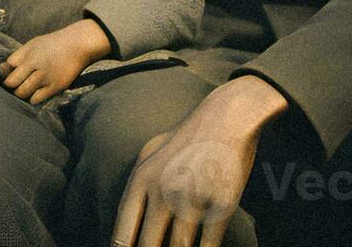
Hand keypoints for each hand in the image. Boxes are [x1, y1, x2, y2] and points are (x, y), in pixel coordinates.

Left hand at [0, 18, 111, 104]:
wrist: (78, 44)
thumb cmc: (53, 44)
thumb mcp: (33, 44)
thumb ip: (18, 56)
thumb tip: (2, 70)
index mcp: (27, 52)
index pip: (7, 67)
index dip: (7, 72)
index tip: (12, 74)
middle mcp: (34, 64)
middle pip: (11, 82)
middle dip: (11, 85)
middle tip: (17, 85)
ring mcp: (44, 76)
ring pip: (22, 93)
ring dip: (21, 93)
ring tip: (26, 90)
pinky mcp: (55, 86)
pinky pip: (36, 99)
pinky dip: (33, 98)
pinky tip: (36, 93)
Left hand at [111, 76, 288, 246]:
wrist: (228, 117)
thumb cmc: (186, 138)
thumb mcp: (150, 153)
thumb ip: (135, 187)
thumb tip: (124, 223)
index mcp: (142, 180)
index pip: (123, 232)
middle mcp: (164, 191)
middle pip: (148, 246)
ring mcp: (193, 198)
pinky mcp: (221, 204)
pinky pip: (208, 244)